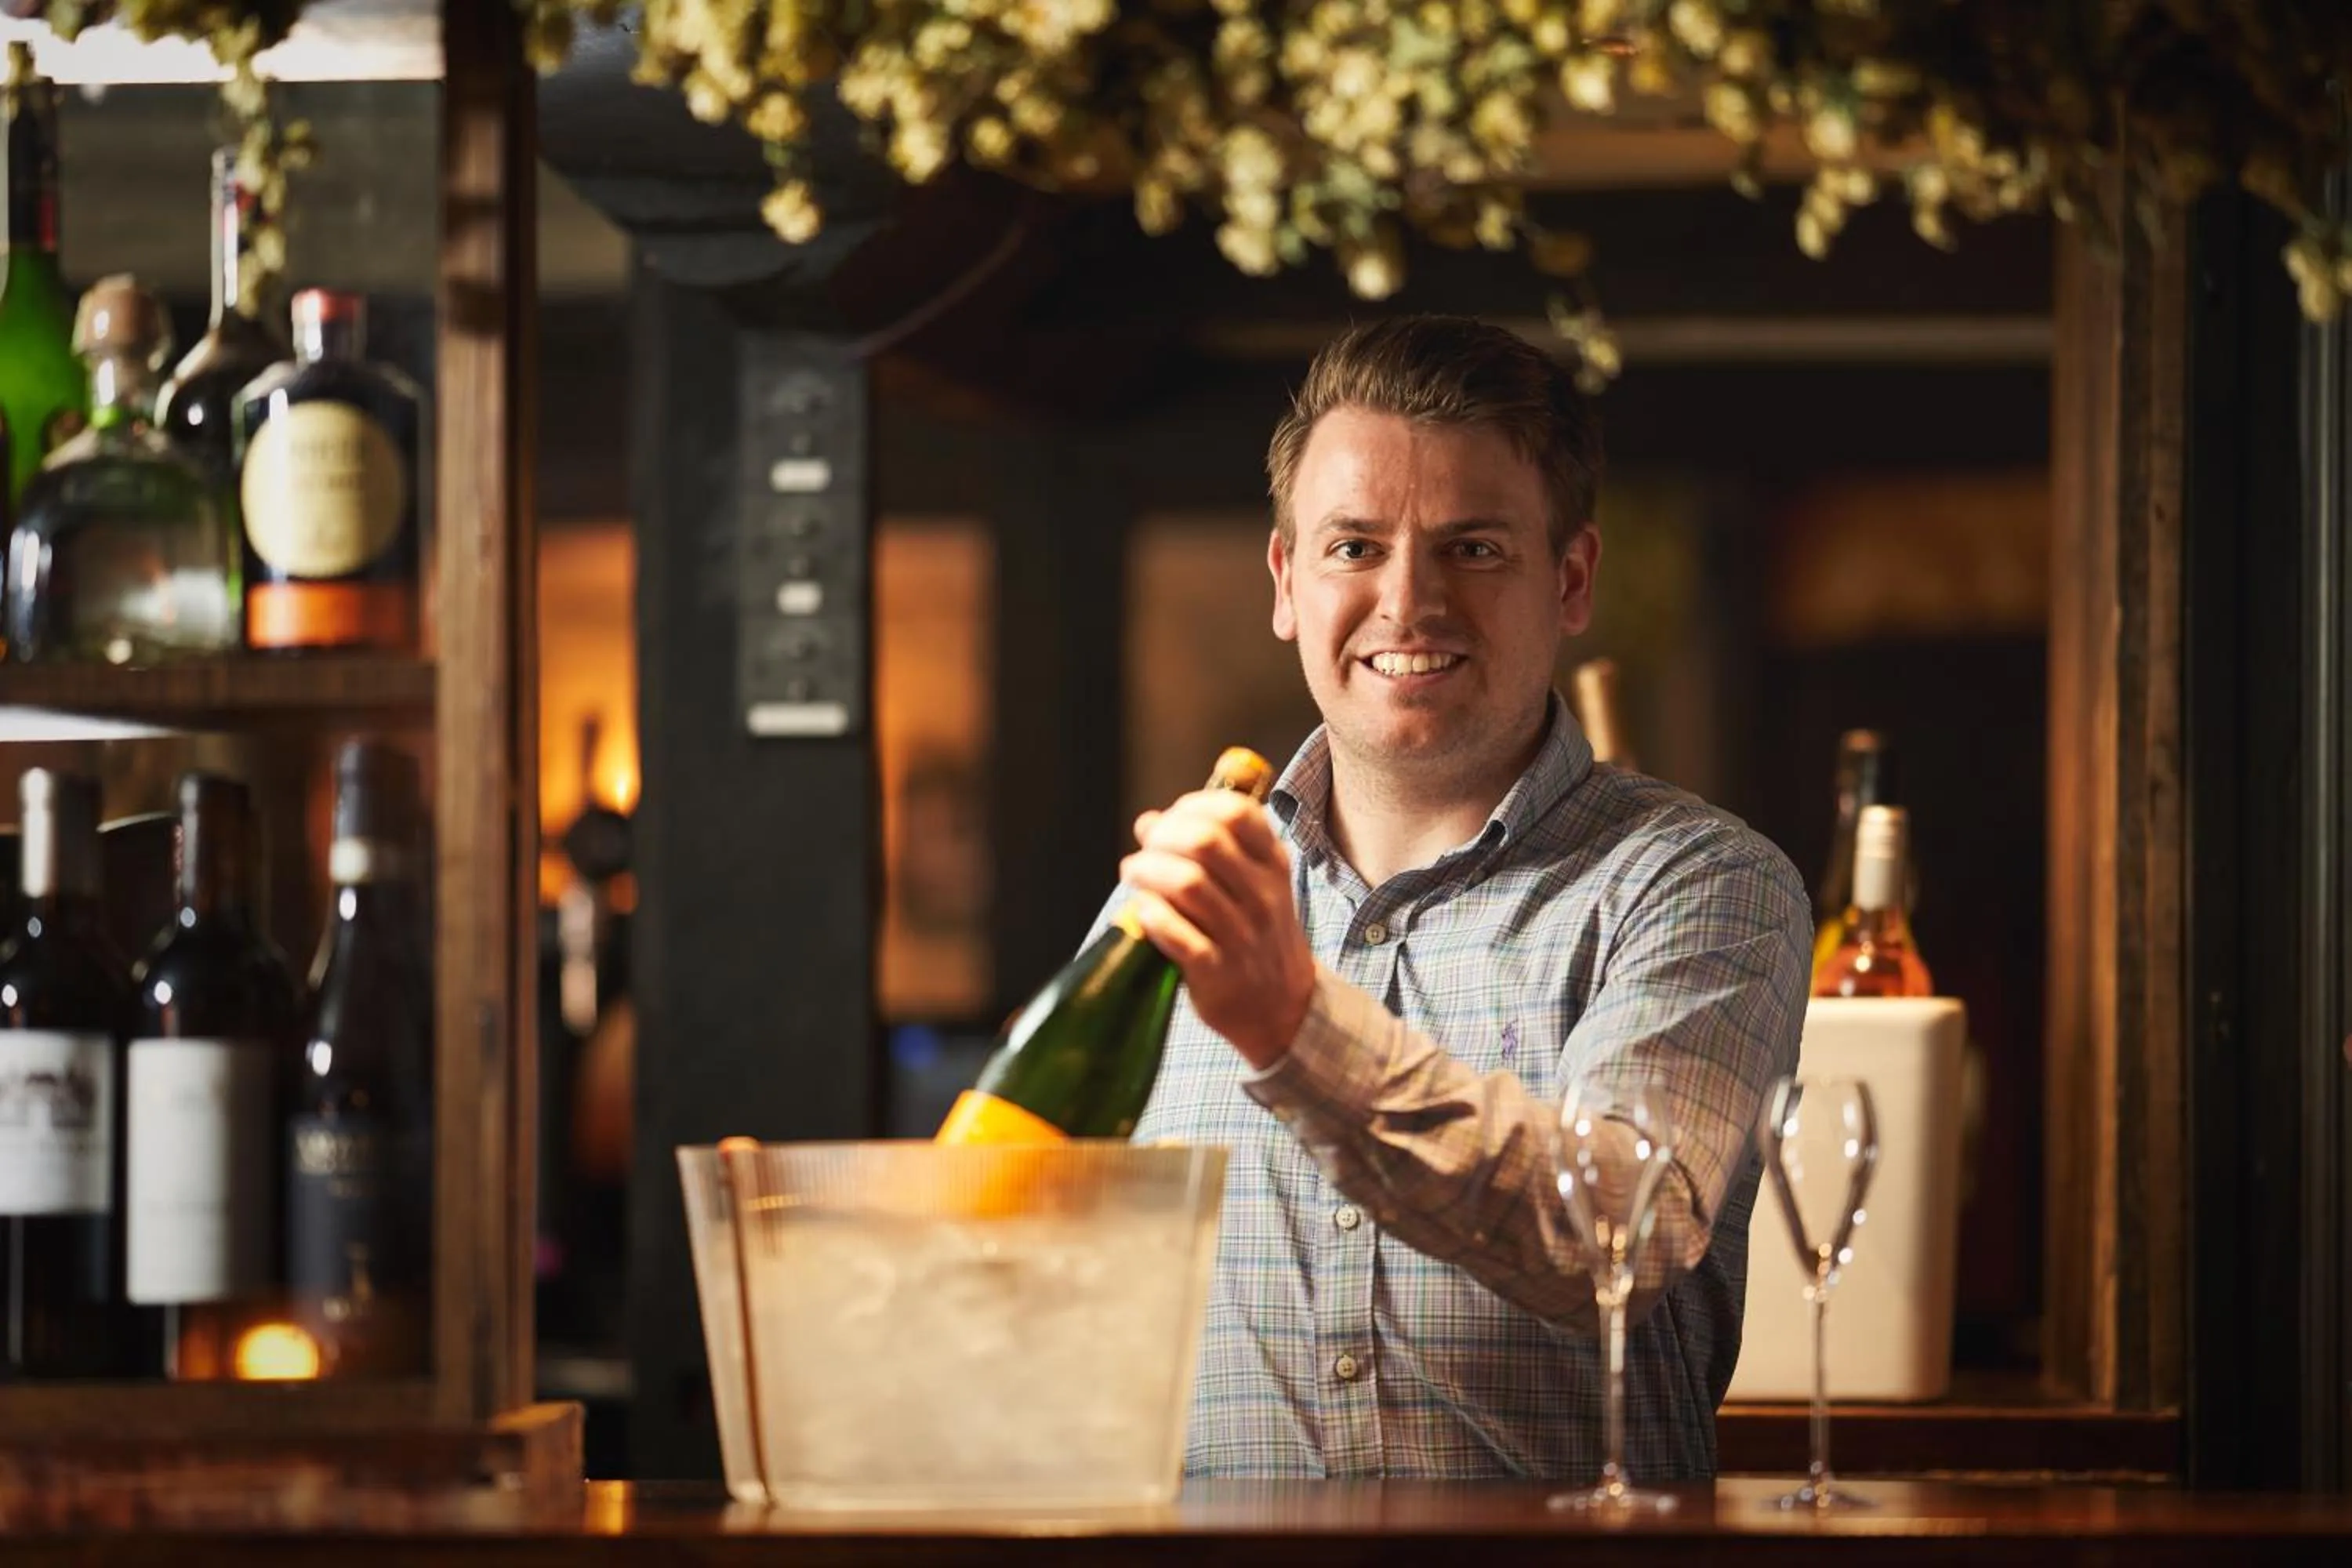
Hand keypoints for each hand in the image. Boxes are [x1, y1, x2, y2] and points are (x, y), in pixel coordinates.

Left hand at [1119, 788, 1315, 1068]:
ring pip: (1187, 884)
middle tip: (1145, 849)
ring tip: (1133, 873)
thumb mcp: (1254, 884)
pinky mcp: (1217, 972)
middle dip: (1162, 837)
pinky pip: (1177, 934)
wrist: (1282, 1008)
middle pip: (1205, 842)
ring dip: (1147, 871)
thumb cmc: (1256, 935)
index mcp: (1273, 865)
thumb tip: (1148, 822)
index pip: (1236, 813)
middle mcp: (1262, 897)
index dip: (1192, 807)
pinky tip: (1141, 911)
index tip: (1170, 820)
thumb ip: (1208, 850)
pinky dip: (1151, 916)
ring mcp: (1242, 936)